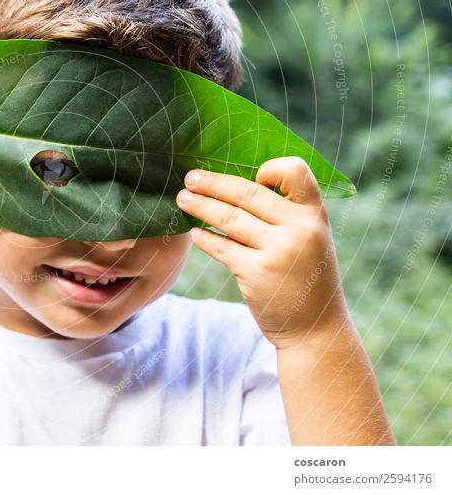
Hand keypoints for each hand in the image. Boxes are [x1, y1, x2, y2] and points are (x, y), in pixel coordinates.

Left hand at [176, 156, 349, 348]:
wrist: (316, 328)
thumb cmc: (306, 277)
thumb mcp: (310, 240)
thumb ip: (286, 215)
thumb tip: (235, 187)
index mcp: (316, 214)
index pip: (295, 172)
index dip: (270, 169)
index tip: (249, 175)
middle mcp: (300, 229)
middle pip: (247, 193)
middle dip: (213, 183)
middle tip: (190, 179)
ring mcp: (278, 251)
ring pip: (228, 217)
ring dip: (199, 206)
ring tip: (182, 200)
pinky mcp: (256, 273)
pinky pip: (221, 248)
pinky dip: (204, 238)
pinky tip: (194, 233)